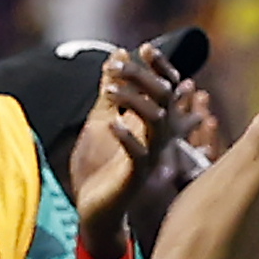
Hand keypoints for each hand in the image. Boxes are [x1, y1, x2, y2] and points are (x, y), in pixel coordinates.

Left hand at [64, 41, 179, 249]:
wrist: (93, 211)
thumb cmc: (99, 167)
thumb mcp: (100, 120)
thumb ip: (110, 91)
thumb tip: (116, 54)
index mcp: (149, 123)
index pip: (164, 88)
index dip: (159, 67)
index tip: (143, 48)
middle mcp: (155, 138)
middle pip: (163, 98)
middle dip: (143, 77)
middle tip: (120, 63)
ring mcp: (148, 157)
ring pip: (155, 122)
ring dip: (133, 101)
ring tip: (108, 91)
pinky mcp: (136, 177)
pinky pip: (139, 154)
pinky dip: (127, 136)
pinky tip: (112, 123)